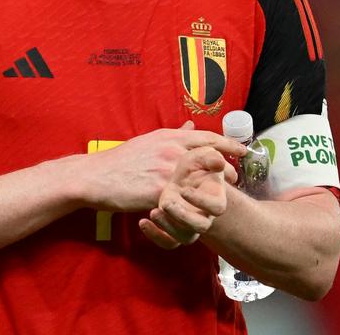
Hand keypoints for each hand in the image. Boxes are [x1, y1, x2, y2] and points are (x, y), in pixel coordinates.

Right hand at [81, 122, 244, 213]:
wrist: (95, 176)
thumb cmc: (121, 160)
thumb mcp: (149, 140)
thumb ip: (173, 135)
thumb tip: (191, 126)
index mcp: (169, 137)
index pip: (208, 138)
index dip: (229, 145)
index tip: (243, 152)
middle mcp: (171, 151)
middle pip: (211, 160)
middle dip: (227, 171)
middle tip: (235, 180)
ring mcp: (166, 171)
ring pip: (202, 181)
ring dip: (215, 191)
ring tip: (222, 199)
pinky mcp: (159, 192)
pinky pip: (185, 201)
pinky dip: (195, 207)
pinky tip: (201, 213)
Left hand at [139, 146, 236, 248]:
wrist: (179, 175)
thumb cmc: (194, 165)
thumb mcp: (201, 156)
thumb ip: (210, 158)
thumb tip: (218, 161)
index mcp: (215, 198)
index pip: (217, 208)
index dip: (202, 201)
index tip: (184, 190)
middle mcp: (204, 214)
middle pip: (201, 226)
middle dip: (183, 217)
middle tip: (166, 203)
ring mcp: (188, 223)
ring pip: (184, 237)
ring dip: (168, 227)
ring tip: (153, 212)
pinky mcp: (173, 227)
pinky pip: (168, 241)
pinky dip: (155, 235)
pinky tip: (143, 222)